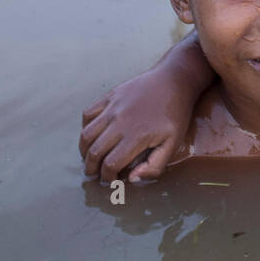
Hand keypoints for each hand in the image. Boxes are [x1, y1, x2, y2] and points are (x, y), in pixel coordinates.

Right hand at [79, 67, 189, 183]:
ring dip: (84, 151)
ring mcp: (113, 107)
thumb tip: (131, 179)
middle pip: (94, 152)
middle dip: (91, 169)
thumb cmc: (175, 114)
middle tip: (95, 174)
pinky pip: (88, 114)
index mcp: (137, 136)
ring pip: (86, 134)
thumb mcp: (173, 143)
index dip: (108, 177)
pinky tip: (94, 134)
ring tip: (89, 158)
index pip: (110, 164)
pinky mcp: (110, 95)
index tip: (111, 181)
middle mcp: (120, 121)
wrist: (174, 79)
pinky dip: (85, 127)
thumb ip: (154, 166)